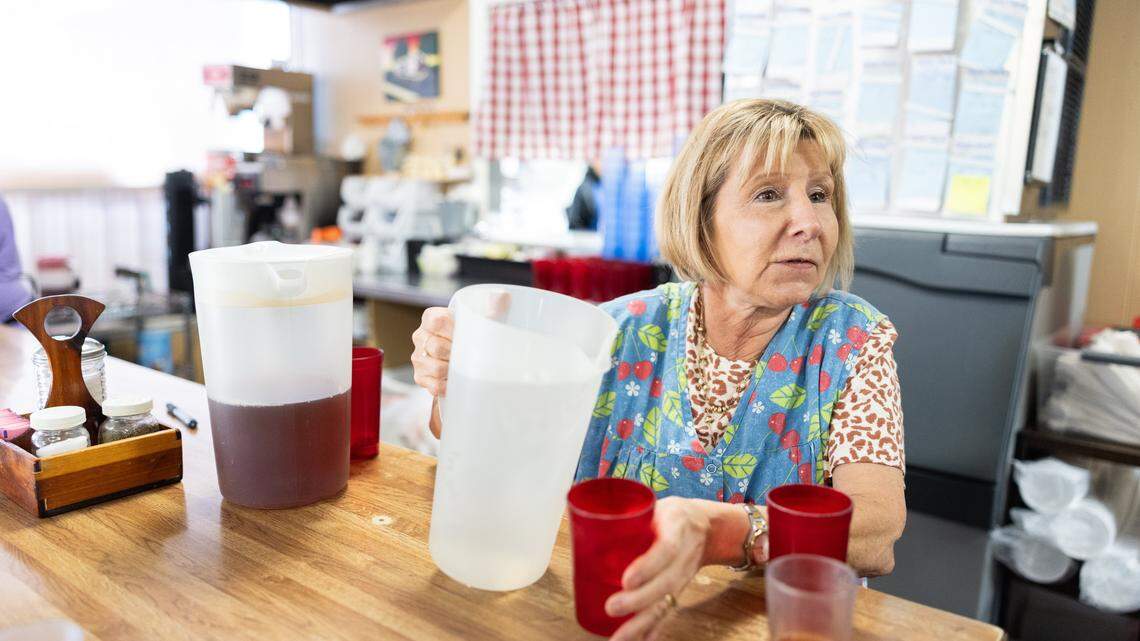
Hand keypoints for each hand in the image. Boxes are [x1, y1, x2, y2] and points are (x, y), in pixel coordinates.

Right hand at [410, 292, 510, 397]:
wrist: (465, 357)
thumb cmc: (472, 336)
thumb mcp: (481, 321)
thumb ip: (492, 309)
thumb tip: (503, 296)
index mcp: (431, 318)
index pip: (437, 321)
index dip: (453, 330)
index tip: (466, 336)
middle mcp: (420, 336)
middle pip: (436, 347)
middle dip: (456, 354)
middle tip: (471, 356)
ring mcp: (418, 357)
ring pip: (435, 367)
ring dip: (453, 370)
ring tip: (465, 369)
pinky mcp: (420, 376)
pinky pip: (432, 384)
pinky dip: (446, 386)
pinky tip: (456, 383)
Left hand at [606, 497, 710, 640]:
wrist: (706, 529)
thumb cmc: (671, 516)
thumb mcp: (656, 506)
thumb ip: (628, 514)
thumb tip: (585, 520)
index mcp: (677, 528)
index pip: (666, 549)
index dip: (648, 567)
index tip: (626, 580)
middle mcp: (683, 557)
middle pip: (665, 583)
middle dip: (638, 600)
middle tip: (612, 608)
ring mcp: (682, 577)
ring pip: (664, 603)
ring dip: (641, 623)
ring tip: (619, 639)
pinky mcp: (678, 590)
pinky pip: (667, 612)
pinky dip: (654, 629)